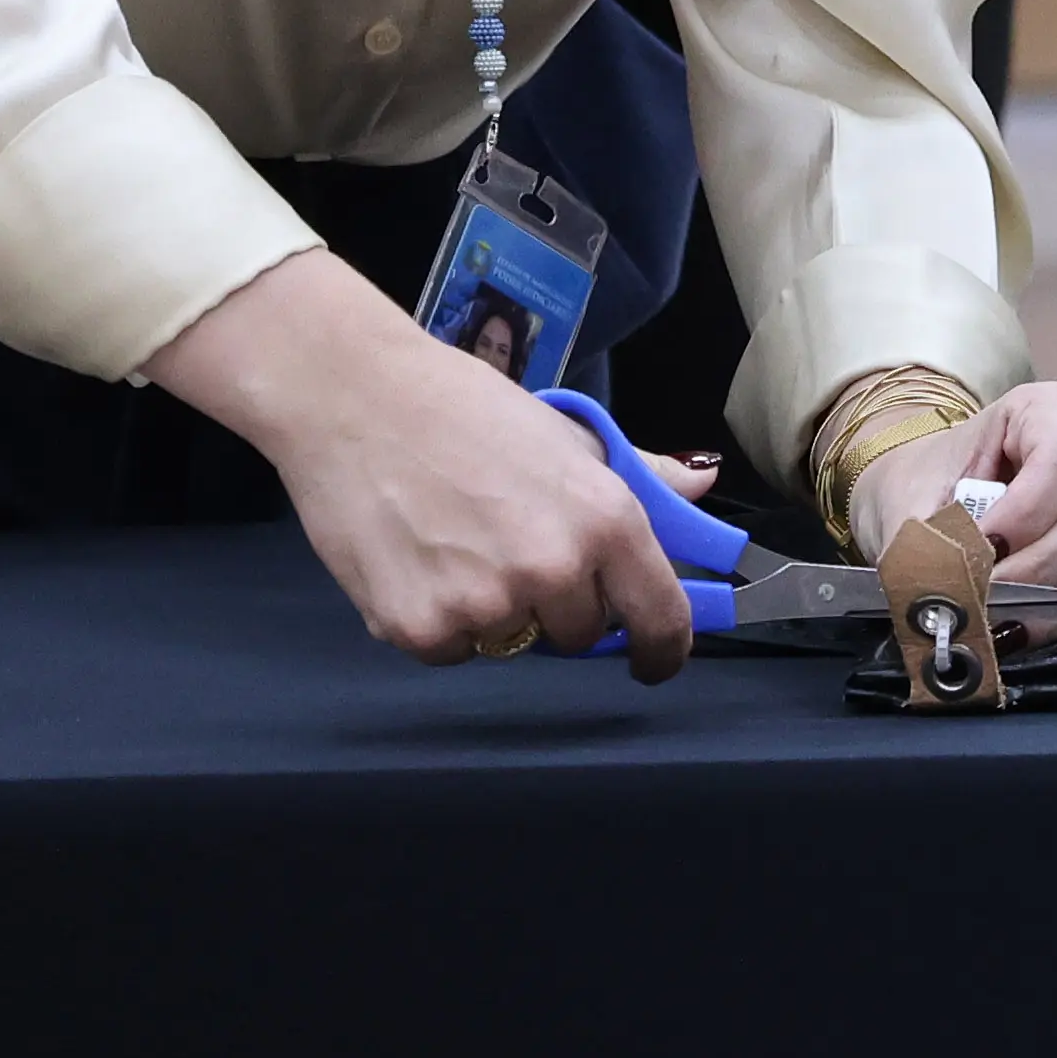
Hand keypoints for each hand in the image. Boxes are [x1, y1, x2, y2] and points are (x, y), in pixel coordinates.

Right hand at [150, 249, 698, 678]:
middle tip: (517, 550)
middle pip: (580, 634)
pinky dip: (438, 620)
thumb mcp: (566, 435)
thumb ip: (641, 471)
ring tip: (459, 543)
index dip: (662, 649)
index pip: (660, 617)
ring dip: (496, 612)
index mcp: (605, 518)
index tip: (652, 659)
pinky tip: (418, 560)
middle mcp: (553, 570)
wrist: (354, 398)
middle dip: (561, 606)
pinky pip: (450, 649)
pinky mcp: (418, 629)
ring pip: (512, 642)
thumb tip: (703, 481)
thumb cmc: (464, 408)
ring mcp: (484, 606)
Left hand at [847, 380, 1056, 613]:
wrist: (933, 490)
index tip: (981, 552)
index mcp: (1051, 409)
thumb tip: (940, 600)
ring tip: (995, 621)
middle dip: (1035, 569)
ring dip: (1051, 601)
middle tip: (982, 599)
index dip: (1026, 516)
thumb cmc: (928, 481)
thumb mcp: (914, 500)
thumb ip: (927, 545)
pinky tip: (1017, 628)